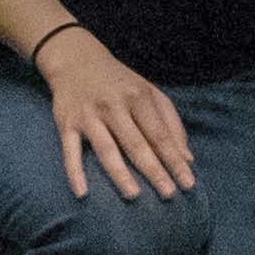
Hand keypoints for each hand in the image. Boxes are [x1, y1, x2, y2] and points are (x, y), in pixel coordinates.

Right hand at [33, 25, 193, 199]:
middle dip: (154, 170)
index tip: (188, 182)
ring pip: (106, 149)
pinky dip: (75, 172)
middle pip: (136, 144)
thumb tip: (187, 158)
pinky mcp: (66, 123)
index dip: (174, 159)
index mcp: (139, 98)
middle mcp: (114, 106)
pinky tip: (83, 192)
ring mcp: (89, 115)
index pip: (160, 134)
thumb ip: (170, 124)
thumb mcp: (150, 93)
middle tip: (169, 193)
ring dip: (120, 173)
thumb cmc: (120, 83)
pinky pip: (70, 151)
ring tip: (134, 195)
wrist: (76, 59)